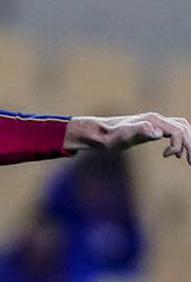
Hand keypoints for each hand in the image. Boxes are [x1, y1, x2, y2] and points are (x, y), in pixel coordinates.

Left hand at [65, 113, 190, 163]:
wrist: (100, 132)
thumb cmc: (110, 136)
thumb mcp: (124, 135)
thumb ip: (140, 131)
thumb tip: (158, 132)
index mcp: (153, 120)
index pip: (178, 131)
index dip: (179, 145)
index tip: (167, 157)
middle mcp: (156, 119)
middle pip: (183, 128)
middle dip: (190, 144)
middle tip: (190, 162)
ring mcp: (155, 122)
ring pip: (180, 128)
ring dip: (187, 142)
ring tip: (185, 159)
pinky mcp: (152, 127)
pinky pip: (173, 131)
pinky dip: (179, 140)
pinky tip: (172, 154)